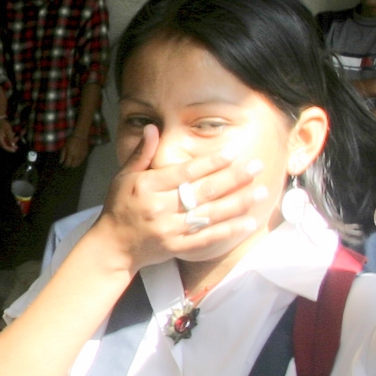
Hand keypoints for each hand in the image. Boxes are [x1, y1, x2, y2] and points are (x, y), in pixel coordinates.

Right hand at [0, 116, 19, 153]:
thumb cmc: (4, 124)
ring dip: (11, 142)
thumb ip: (10, 138)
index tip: (14, 150)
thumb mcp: (8, 130)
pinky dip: (10, 139)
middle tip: (17, 147)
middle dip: (11, 146)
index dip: (9, 149)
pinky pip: (5, 139)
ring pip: (6, 142)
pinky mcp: (0, 136)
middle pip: (5, 145)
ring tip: (17, 138)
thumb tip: (13, 145)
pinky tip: (15, 136)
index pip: (3, 146)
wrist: (0, 119)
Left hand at [59, 129, 91, 170]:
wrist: (80, 136)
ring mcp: (82, 156)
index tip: (64, 165)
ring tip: (72, 161)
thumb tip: (61, 162)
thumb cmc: (71, 141)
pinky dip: (79, 161)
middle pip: (73, 165)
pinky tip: (76, 158)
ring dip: (75, 164)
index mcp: (71, 154)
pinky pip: (82, 160)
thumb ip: (62, 155)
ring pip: (78, 164)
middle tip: (68, 163)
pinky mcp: (85, 155)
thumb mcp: (65, 147)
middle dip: (70, 165)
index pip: (68, 164)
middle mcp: (77, 156)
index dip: (65, 165)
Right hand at [98, 124, 269, 267]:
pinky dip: (229, 231)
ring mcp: (169, 230)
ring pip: (209, 215)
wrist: (113, 246)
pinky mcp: (177, 248)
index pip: (185, 172)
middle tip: (257, 167)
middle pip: (203, 192)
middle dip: (233, 179)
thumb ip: (142, 153)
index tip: (233, 153)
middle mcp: (159, 208)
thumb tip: (154, 128)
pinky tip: (248, 222)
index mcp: (147, 187)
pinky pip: (207, 238)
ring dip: (238, 203)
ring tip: (261, 191)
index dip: (211, 162)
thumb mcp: (124, 176)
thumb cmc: (120, 207)